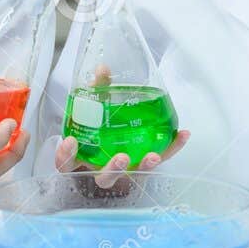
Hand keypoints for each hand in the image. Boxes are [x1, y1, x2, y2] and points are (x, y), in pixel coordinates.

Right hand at [53, 62, 189, 185]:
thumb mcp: (95, 107)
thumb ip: (98, 90)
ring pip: (132, 176)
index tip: (70, 142)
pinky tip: (183, 135)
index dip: (65, 155)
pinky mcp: (144, 165)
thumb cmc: (100, 124)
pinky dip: (172, 147)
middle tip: (119, 157)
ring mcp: (124, 171)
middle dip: (111, 169)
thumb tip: (102, 69)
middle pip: (103, 178)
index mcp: (83, 156)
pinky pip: (159, 159)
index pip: (66, 163)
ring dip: (143, 166)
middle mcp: (102, 168)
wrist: (117, 136)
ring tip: (153, 155)